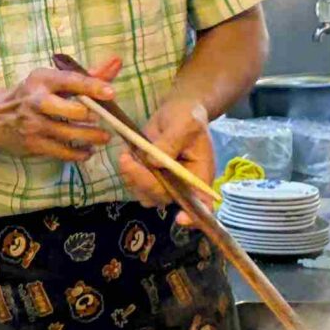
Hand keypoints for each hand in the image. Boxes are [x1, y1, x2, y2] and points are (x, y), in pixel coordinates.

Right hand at [0, 56, 121, 163]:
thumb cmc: (34, 94)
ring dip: (90, 137)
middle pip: (69, 110)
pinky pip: (61, 152)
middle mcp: (36, 101)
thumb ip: (87, 75)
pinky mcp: (33, 144)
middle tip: (103, 119)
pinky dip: (78, 154)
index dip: (93, 86)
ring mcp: (33, 124)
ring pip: (68, 134)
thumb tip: (117, 63)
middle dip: (89, 116)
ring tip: (104, 137)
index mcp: (43, 79)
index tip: (111, 93)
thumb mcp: (53, 80)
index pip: (71, 81)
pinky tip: (88, 151)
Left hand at [119, 97, 213, 224]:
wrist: (177, 110)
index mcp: (199, 177)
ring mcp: (164, 184)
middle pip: (163, 198)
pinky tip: (128, 154)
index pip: (202, 205)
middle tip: (127, 161)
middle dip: (143, 182)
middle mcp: (183, 186)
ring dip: (132, 178)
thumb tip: (153, 163)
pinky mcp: (148, 178)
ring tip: (127, 155)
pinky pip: (134, 185)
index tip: (180, 218)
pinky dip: (127, 172)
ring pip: (145, 194)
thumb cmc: (189, 117)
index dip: (193, 217)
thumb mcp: (186, 123)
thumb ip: (171, 142)